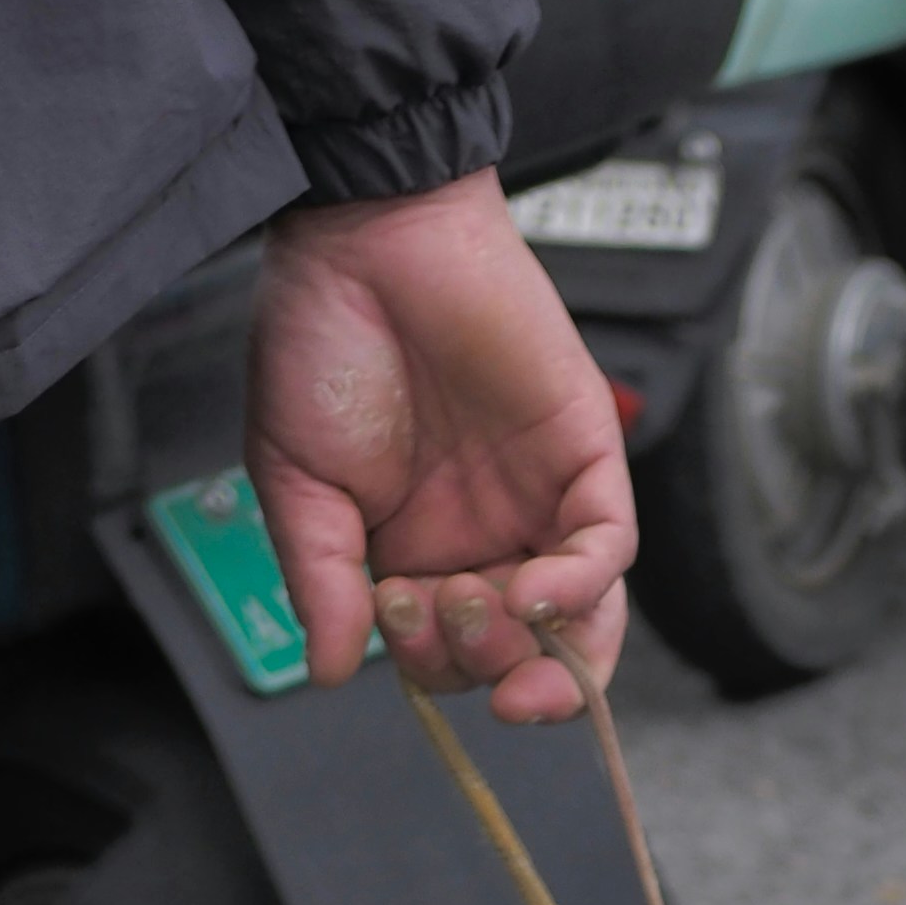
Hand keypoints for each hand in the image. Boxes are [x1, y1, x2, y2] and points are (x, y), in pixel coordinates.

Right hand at [245, 170, 634, 724]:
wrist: (362, 233)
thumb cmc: (318, 338)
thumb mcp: (297, 479)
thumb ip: (321, 579)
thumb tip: (332, 671)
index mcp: (415, 553)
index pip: (452, 657)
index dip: (433, 666)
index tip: (389, 612)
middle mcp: (485, 537)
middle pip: (520, 655)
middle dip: (485, 665)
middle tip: (440, 612)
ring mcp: (539, 500)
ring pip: (582, 621)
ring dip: (547, 655)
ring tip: (496, 618)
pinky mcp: (583, 454)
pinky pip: (608, 549)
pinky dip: (579, 588)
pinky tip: (533, 592)